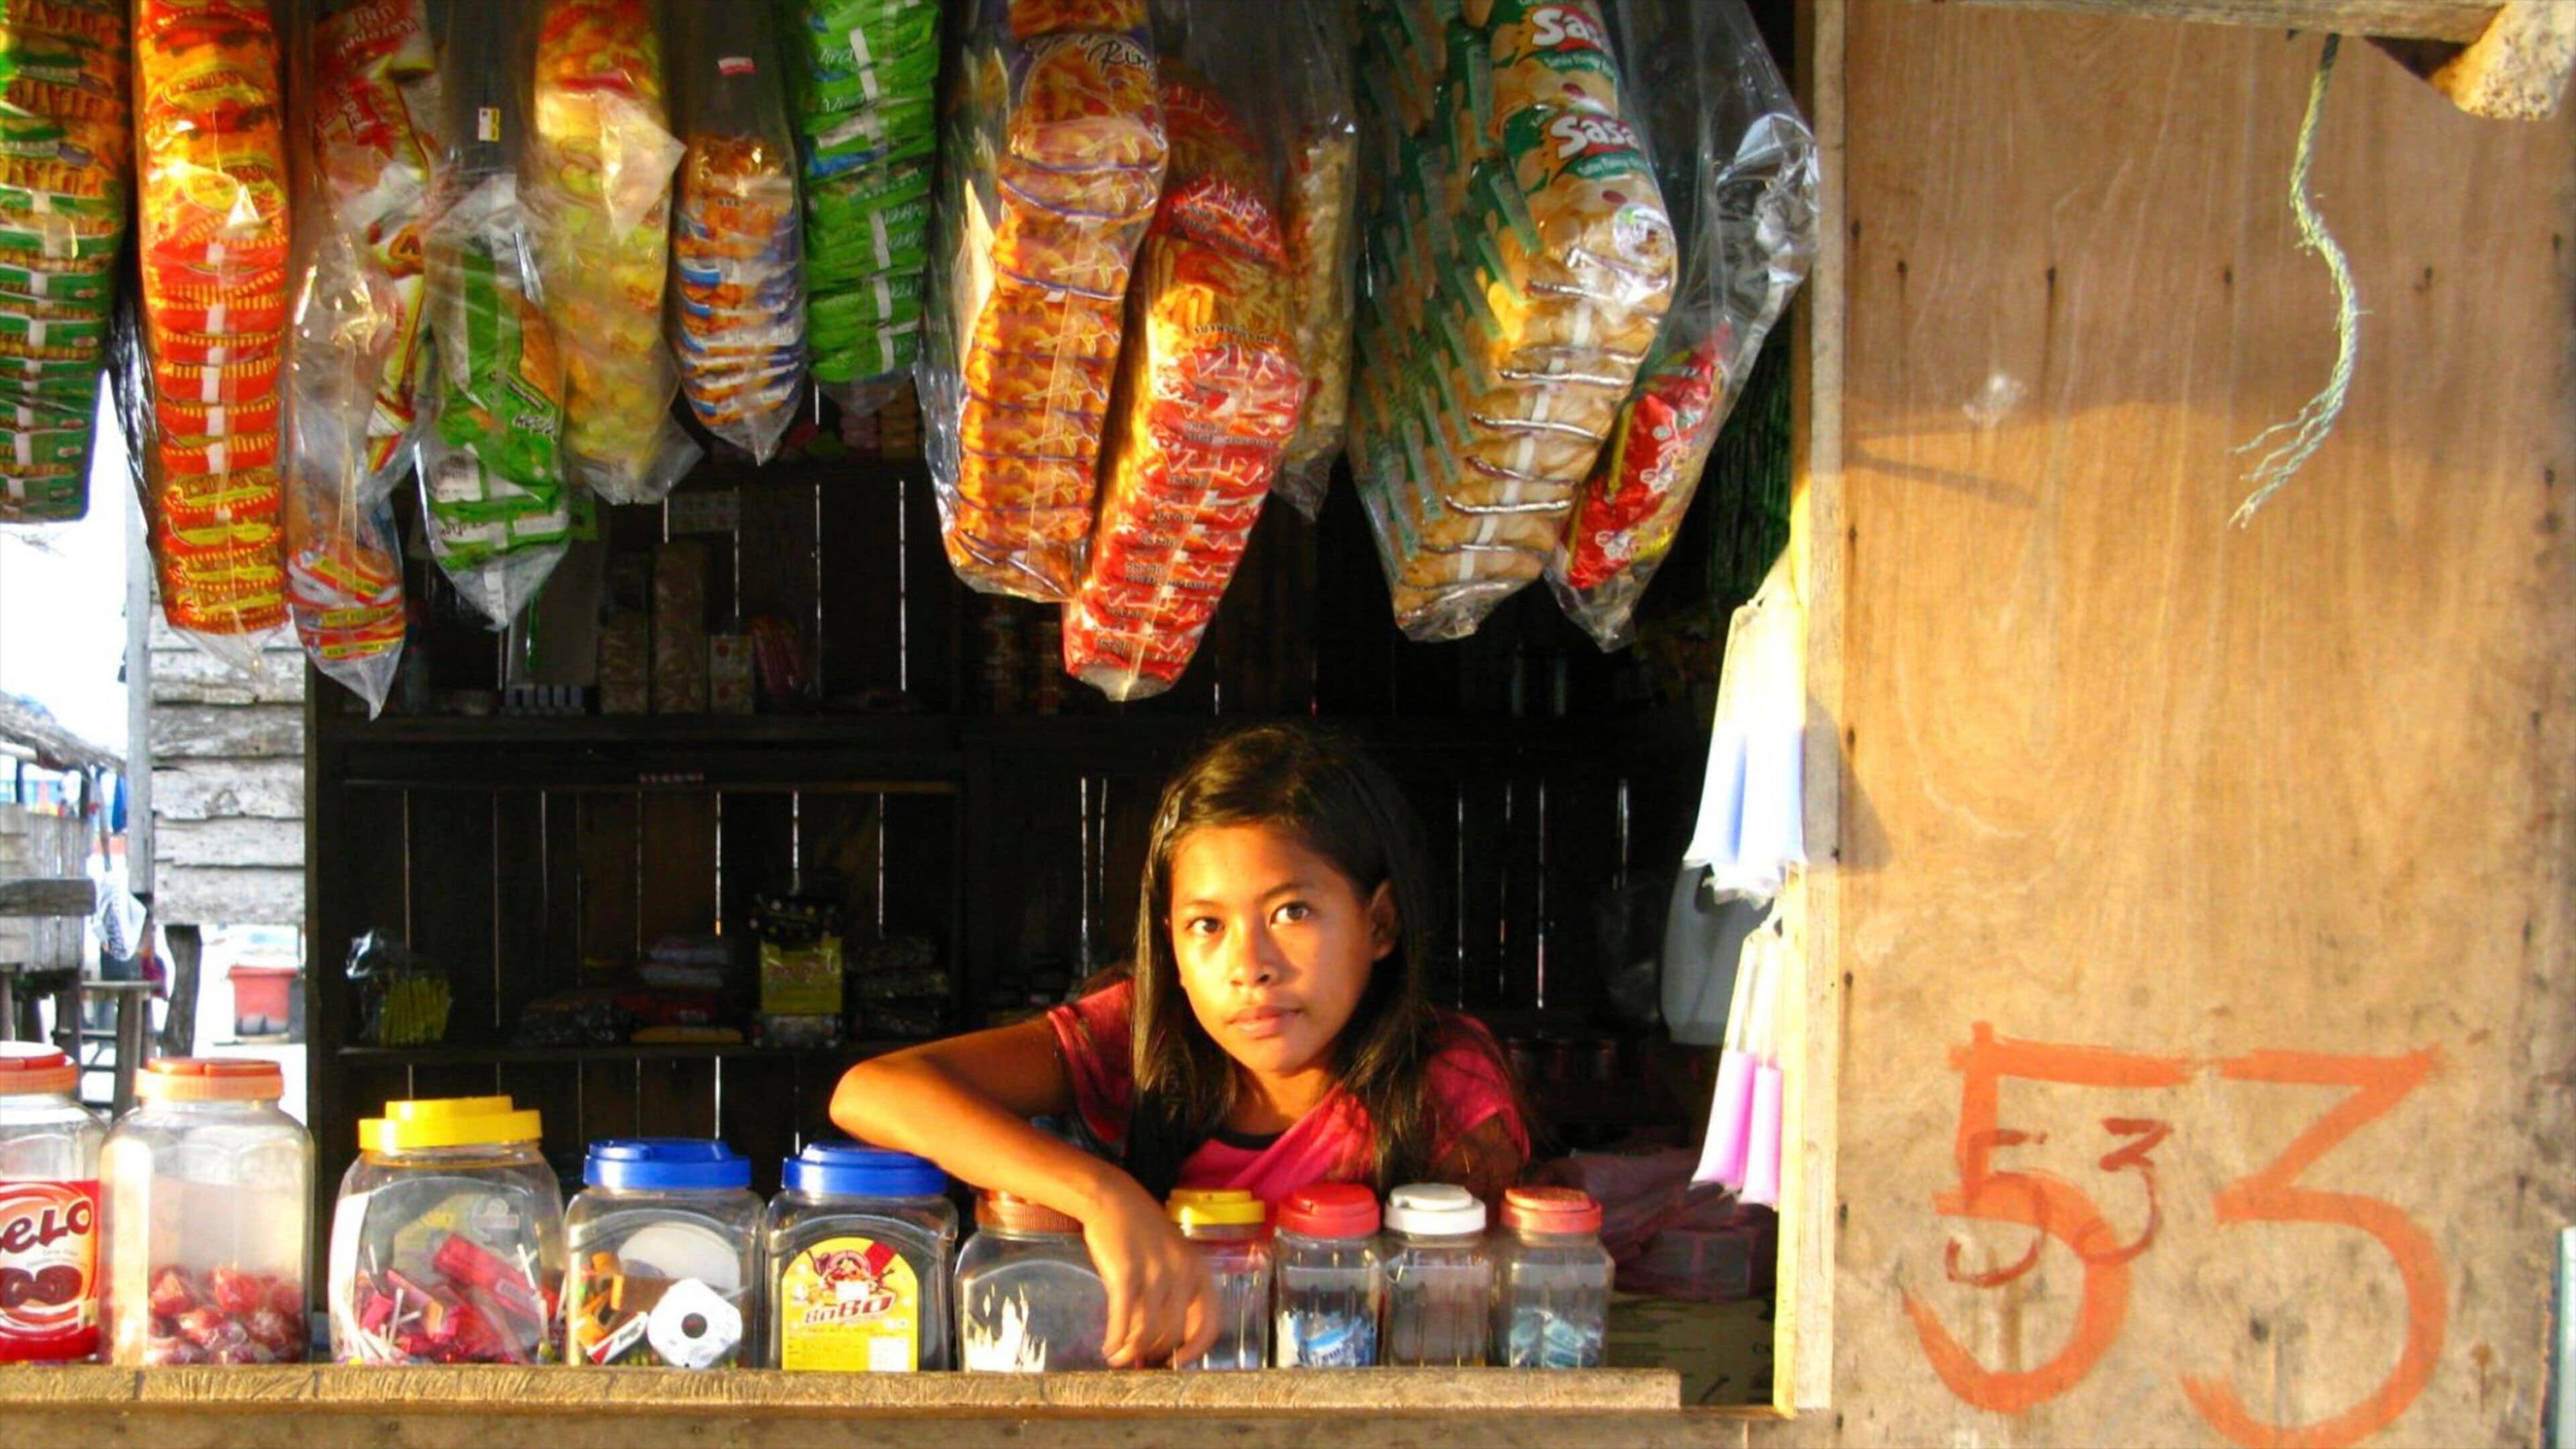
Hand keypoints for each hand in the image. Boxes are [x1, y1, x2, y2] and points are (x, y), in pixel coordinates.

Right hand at [1080, 1176, 1217, 1367]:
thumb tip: (1166, 1337)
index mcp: (1198, 1271)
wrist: (1112, 1200)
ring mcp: (1154, 1276)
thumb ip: (1176, 1291)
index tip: (1179, 1361)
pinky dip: (1115, 1343)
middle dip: (1155, 1353)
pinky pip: (1122, 1323)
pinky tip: (1108, 1348)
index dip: (1196, 1349)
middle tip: (1141, 1359)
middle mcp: (1181, 1275)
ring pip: (1147, 1333)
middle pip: (1174, 1334)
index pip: (1209, 1323)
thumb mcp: (1173, 1257)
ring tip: (1118, 1358)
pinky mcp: (1125, 1276)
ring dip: (1131, 1353)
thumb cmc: (1142, 1230)